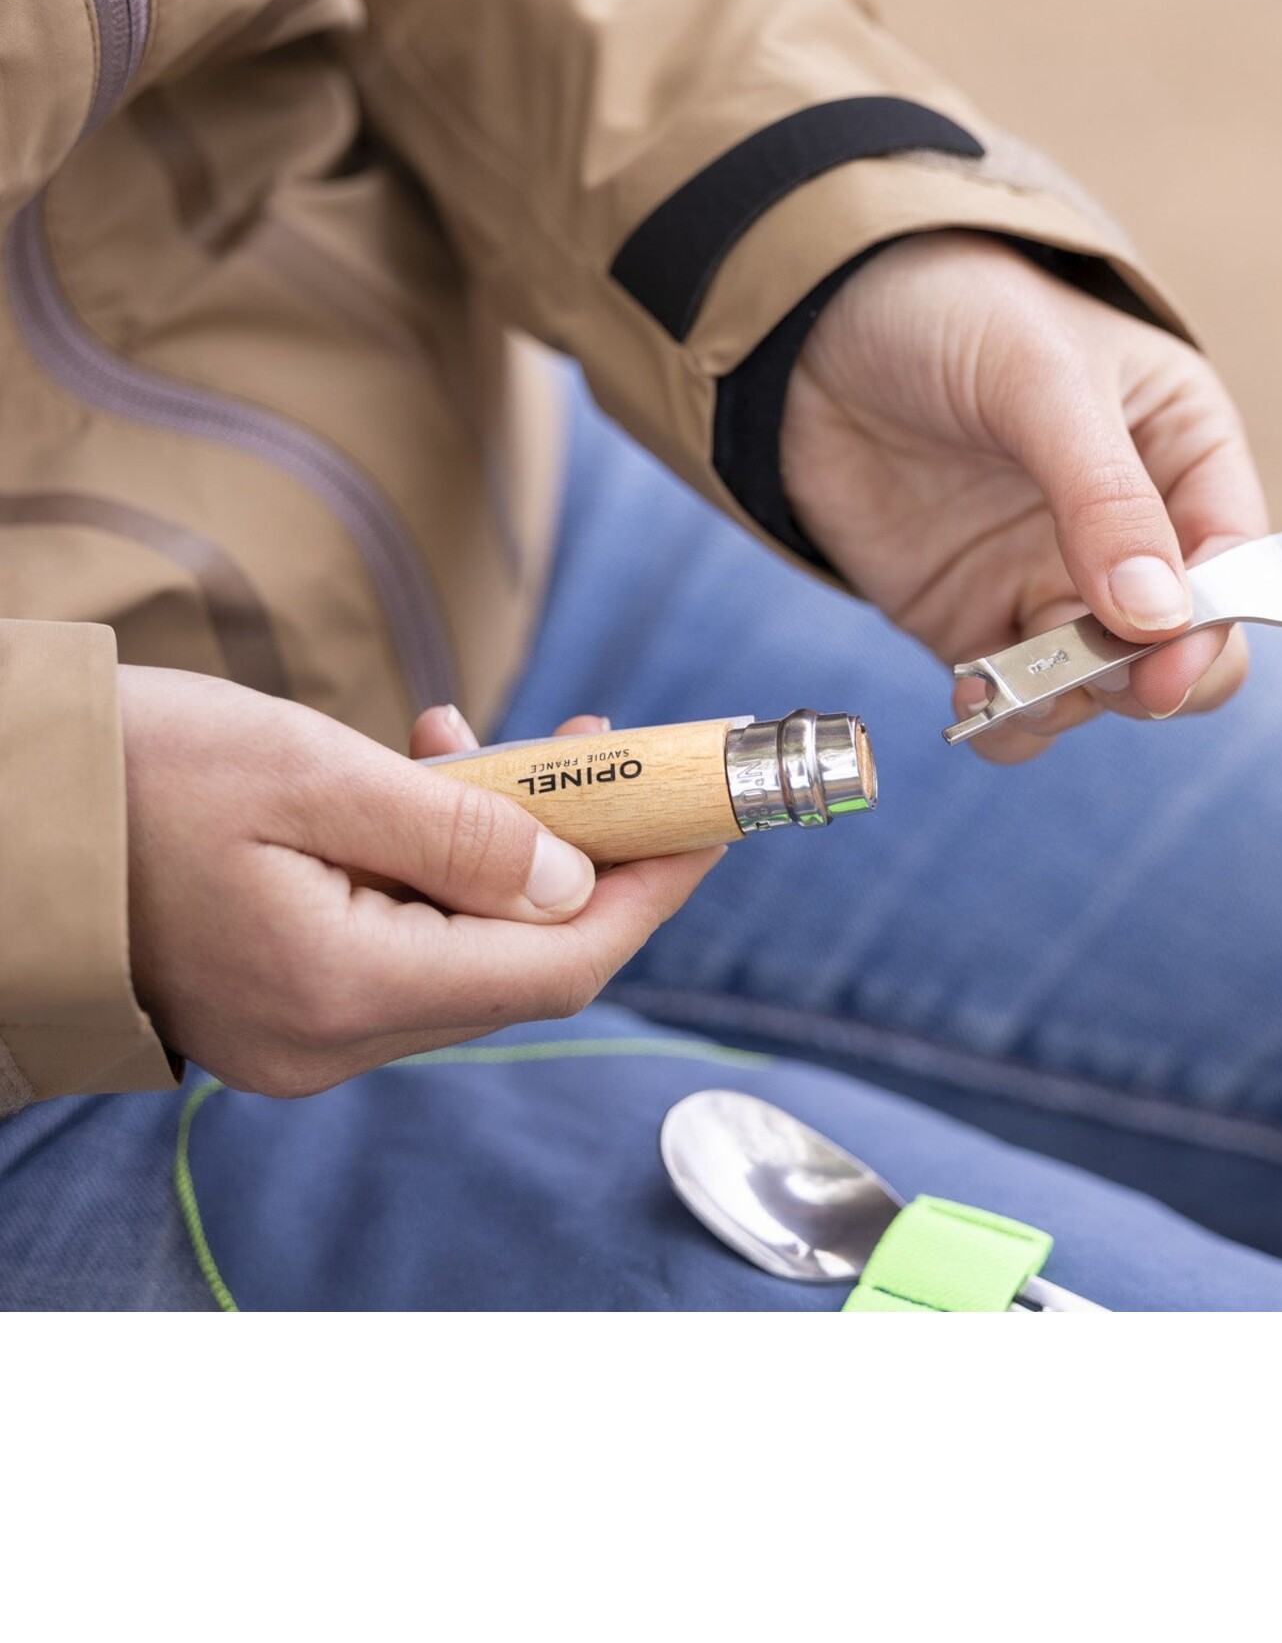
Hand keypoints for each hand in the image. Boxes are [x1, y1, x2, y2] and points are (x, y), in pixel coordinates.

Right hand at [122, 668, 722, 1094]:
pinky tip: (430, 771)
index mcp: (339, 992)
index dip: (648, 891)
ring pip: (464, 947)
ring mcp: (303, 1032)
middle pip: (518, 961)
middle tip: (616, 753)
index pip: (553, 965)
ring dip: (510, 849)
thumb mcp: (306, 772)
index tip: (710, 818)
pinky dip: (440, 863)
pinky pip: (403, 939)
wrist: (5, 814)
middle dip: (586, 856)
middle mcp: (328, 1041)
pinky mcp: (284, 1001)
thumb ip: (453, 829)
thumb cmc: (136, 776)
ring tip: (506, 742)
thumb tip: (570, 876)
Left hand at [782, 232, 1267, 762]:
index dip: (1215, 621)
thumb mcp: (1041, 378)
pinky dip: (1005, 719)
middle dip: (1150, 677)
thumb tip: (1160, 616)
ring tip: (1011, 683)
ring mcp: (1051, 581)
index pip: (1235, 560)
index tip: (1168, 662)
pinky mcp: (975, 619)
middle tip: (1097, 679)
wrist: (811, 321)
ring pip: (1101, 690)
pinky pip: (1015, 702)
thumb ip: (1104, 495)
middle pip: (1183, 646)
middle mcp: (1132, 531)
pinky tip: (972, 693)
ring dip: (1070, 703)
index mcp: (1183, 452)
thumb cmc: (952, 309)